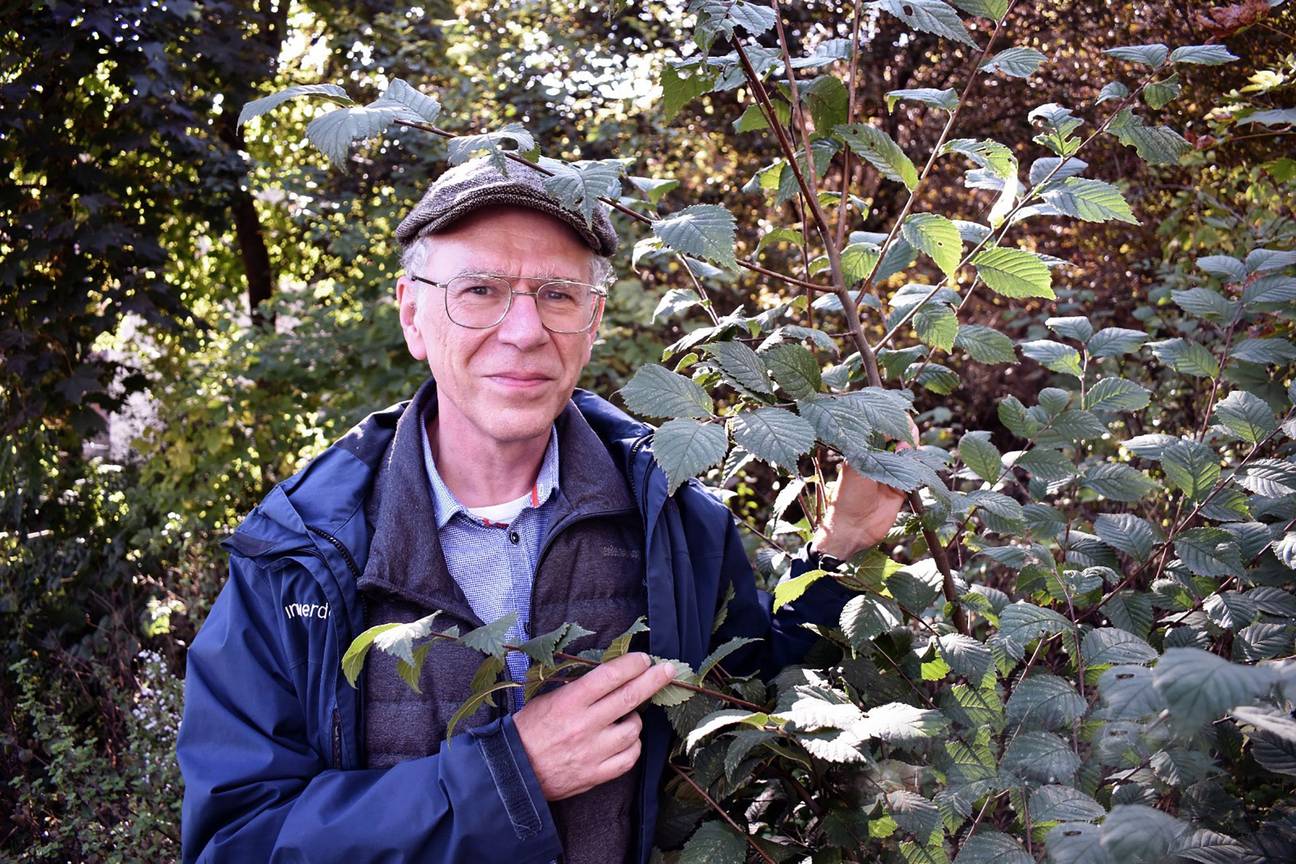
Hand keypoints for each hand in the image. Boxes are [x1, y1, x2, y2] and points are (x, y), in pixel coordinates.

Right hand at [512, 652, 675, 800]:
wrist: (513, 771)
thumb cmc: (529, 730)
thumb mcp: (548, 699)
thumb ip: (579, 689)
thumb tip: (611, 676)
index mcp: (569, 701)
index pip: (609, 676)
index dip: (632, 664)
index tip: (645, 659)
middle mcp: (584, 725)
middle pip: (630, 697)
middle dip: (653, 680)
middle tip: (667, 671)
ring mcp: (592, 752)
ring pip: (633, 730)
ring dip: (636, 720)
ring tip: (626, 718)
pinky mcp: (596, 774)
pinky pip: (629, 758)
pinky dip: (632, 747)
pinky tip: (625, 741)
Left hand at [811, 419, 918, 559]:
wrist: (853, 527)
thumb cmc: (848, 494)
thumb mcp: (857, 465)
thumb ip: (877, 448)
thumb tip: (898, 435)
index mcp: (862, 449)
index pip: (880, 427)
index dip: (891, 421)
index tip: (900, 418)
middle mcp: (877, 458)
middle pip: (898, 437)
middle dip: (904, 433)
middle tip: (905, 438)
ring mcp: (891, 472)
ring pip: (909, 453)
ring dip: (912, 449)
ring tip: (907, 451)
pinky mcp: (902, 487)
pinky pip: (915, 471)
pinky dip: (918, 465)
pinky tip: (914, 462)